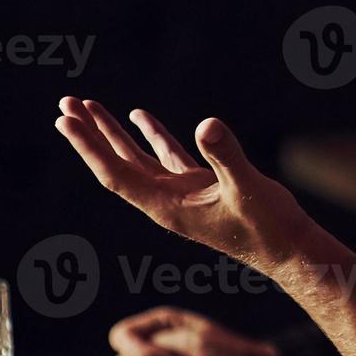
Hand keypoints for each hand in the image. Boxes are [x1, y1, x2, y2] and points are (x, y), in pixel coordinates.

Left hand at [53, 97, 311, 270]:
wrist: (289, 251)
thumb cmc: (270, 228)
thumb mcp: (249, 190)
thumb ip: (227, 157)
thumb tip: (206, 124)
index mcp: (168, 207)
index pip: (117, 173)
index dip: (89, 146)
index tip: (66, 119)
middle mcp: (166, 202)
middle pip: (116, 165)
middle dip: (90, 135)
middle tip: (66, 104)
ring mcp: (181, 195)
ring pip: (137, 160)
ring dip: (112, 134)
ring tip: (88, 106)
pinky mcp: (200, 189)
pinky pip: (166, 158)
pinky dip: (151, 136)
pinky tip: (139, 117)